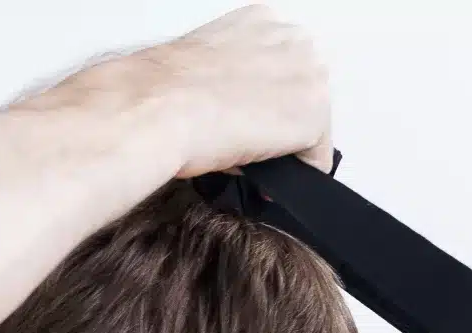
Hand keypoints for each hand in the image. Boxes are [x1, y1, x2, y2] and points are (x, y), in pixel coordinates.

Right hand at [123, 7, 334, 178]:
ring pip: (313, 127)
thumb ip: (243, 73)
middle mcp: (294, 41)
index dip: (270, 101)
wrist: (156, 105)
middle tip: (248, 137)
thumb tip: (249, 104)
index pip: (290, 70)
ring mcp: (309, 78)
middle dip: (282, 121)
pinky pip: (316, 160)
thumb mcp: (211, 60)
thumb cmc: (167, 87)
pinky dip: (291, 173)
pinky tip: (258, 163)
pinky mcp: (313, 118)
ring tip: (248, 149)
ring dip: (286, 146)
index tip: (251, 115)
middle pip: (307, 96)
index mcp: (265, 22)